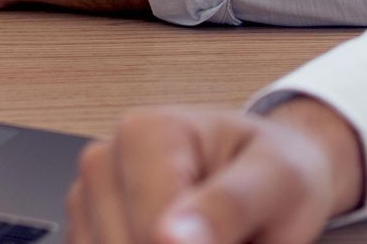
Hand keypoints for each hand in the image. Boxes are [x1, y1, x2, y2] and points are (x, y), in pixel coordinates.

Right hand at [67, 98, 364, 243]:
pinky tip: (178, 240)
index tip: (239, 235)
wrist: (272, 178)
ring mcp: (90, 201)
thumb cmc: (278, 170)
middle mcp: (106, 162)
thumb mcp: (278, 180)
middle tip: (232, 232)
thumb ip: (231, 205)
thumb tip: (170, 237)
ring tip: (206, 233)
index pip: (154, 236)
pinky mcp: (88, 233)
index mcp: (146, 133)